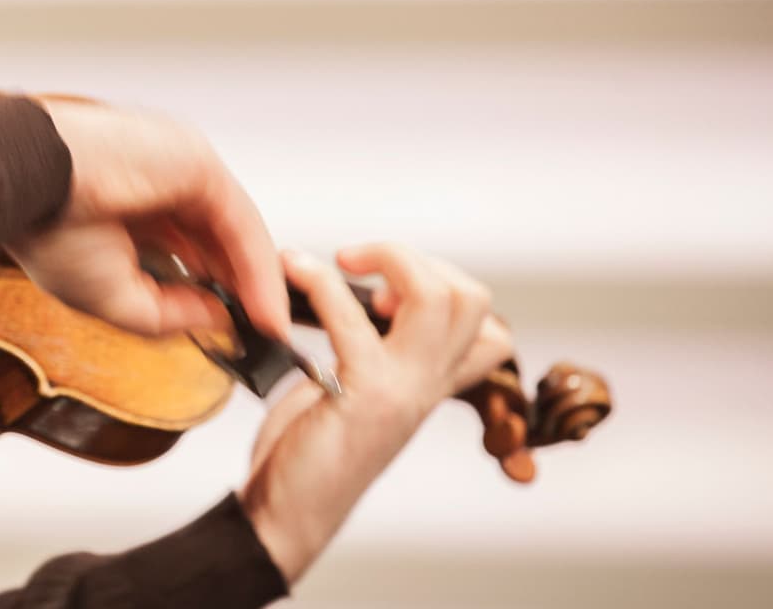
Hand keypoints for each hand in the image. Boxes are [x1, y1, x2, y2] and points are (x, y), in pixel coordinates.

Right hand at [5, 98, 287, 339]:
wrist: (26, 182)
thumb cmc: (44, 226)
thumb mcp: (111, 297)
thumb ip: (166, 315)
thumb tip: (217, 320)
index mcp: (130, 208)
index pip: (186, 247)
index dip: (212, 288)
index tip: (231, 325)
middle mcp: (160, 184)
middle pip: (217, 239)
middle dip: (240, 286)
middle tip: (258, 329)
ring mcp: (182, 170)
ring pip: (235, 231)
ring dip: (257, 282)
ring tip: (267, 325)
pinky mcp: (198, 164)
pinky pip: (239, 221)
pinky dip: (256, 266)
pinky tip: (262, 304)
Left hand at [239, 244, 512, 582]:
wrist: (282, 515)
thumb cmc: (307, 454)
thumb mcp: (357, 396)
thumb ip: (373, 356)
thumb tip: (358, 302)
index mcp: (429, 386)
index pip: (490, 331)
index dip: (447, 289)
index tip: (386, 289)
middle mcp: (425, 386)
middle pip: (471, 298)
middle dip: (416, 259)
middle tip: (360, 266)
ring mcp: (400, 391)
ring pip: (437, 297)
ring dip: (386, 257)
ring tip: (339, 260)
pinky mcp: (361, 397)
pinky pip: (352, 320)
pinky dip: (320, 283)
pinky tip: (294, 273)